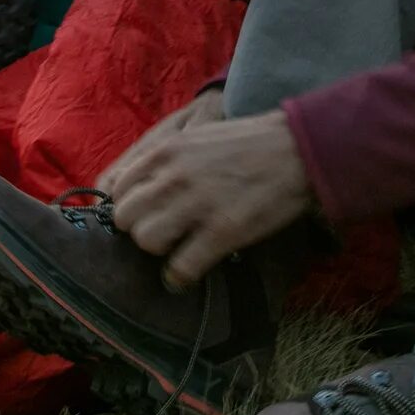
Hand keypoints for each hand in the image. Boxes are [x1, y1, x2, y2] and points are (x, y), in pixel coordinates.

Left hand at [96, 95, 312, 289]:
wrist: (297, 148)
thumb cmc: (247, 143)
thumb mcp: (196, 137)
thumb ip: (165, 160)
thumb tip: (137, 187)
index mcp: (166, 151)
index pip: (118, 188)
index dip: (128, 206)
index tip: (142, 216)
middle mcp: (174, 176)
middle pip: (125, 218)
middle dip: (138, 229)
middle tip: (160, 234)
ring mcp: (198, 204)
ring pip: (146, 241)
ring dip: (158, 251)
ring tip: (176, 249)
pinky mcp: (222, 231)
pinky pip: (180, 267)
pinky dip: (178, 277)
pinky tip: (185, 276)